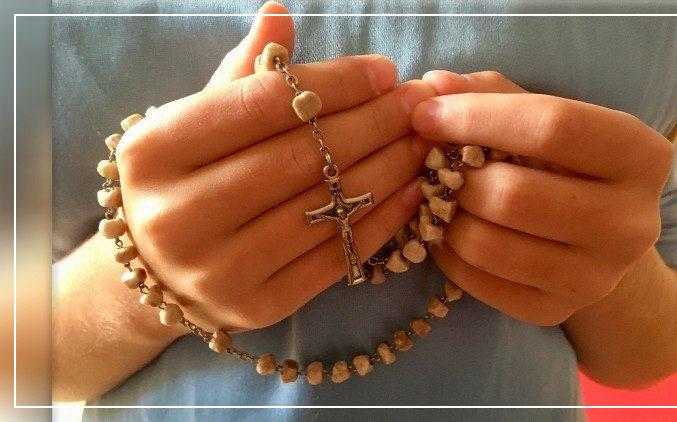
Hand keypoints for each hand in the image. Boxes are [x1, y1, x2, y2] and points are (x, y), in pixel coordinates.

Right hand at [116, 4, 434, 330]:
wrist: (158, 270)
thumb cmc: (185, 180)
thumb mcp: (197, 121)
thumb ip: (241, 74)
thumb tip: (280, 14)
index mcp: (154, 152)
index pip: (262, 104)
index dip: (334, 83)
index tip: (384, 71)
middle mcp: (177, 215)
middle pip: (300, 157)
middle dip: (373, 123)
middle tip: (417, 103)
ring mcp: (217, 269)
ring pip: (323, 207)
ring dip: (388, 168)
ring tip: (421, 141)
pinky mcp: (257, 306)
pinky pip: (334, 257)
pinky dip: (381, 219)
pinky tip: (411, 189)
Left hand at [412, 70, 674, 325]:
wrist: (600, 240)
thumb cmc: (565, 164)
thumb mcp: (545, 117)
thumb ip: (493, 94)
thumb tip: (433, 85)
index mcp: (640, 155)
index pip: (552, 126)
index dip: (478, 116)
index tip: (427, 113)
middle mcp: (631, 223)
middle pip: (514, 195)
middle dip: (457, 176)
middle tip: (433, 165)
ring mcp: (596, 277)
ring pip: (488, 245)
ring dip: (445, 217)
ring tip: (439, 197)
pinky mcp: (555, 310)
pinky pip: (477, 283)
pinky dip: (447, 254)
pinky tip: (447, 232)